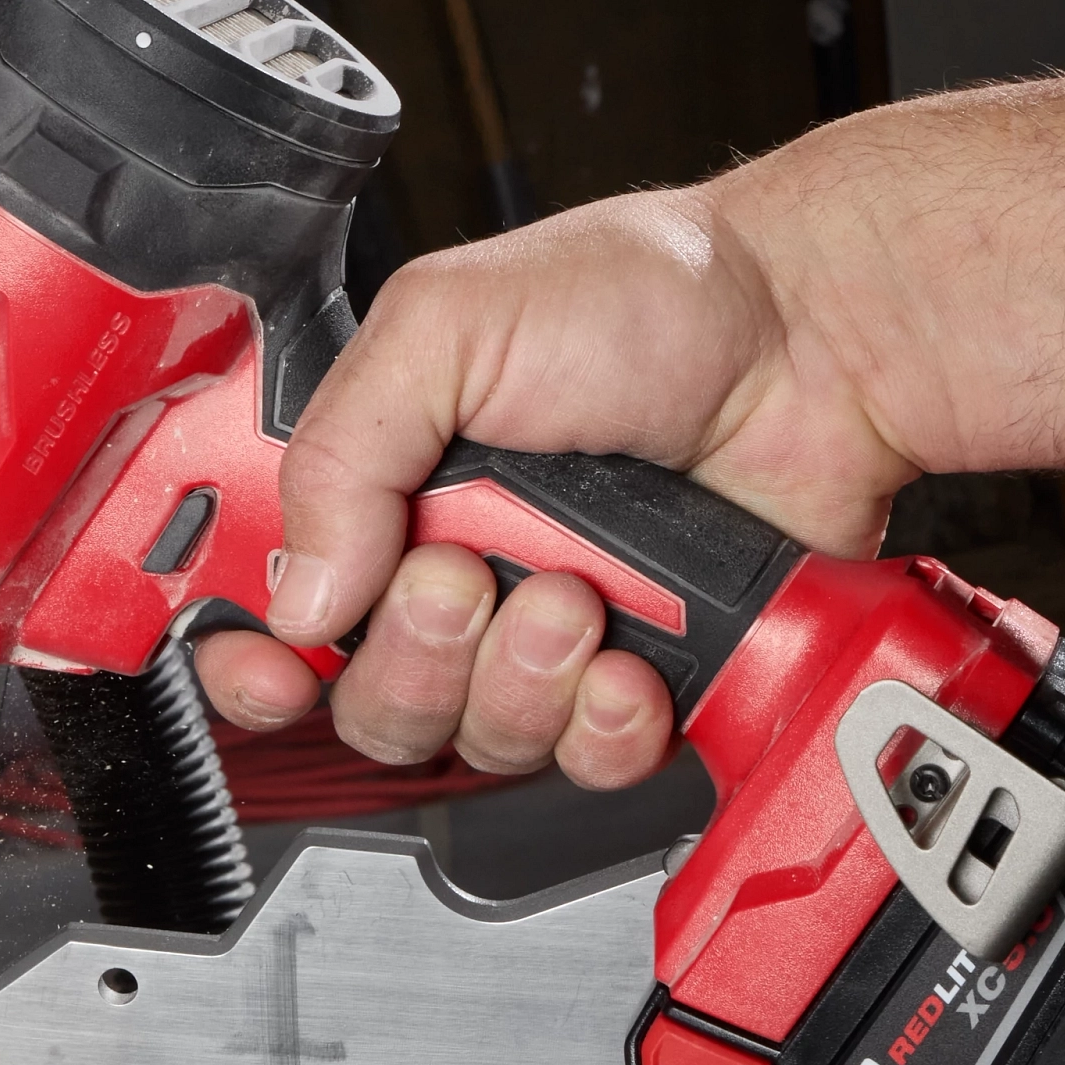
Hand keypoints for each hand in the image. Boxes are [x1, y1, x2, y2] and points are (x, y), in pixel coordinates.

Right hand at [193, 181, 920, 784]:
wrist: (819, 343)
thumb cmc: (647, 298)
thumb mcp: (448, 326)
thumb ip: (341, 454)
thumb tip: (300, 599)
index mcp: (376, 481)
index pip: (267, 607)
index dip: (246, 661)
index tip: (267, 670)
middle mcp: (445, 565)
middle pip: (362, 699)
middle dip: (412, 656)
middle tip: (466, 577)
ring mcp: (536, 634)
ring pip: (467, 741)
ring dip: (515, 680)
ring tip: (579, 593)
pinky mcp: (630, 681)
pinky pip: (580, 766)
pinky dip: (602, 727)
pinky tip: (633, 662)